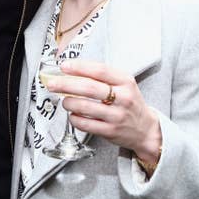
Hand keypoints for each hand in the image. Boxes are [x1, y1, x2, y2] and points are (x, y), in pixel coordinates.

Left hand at [44, 59, 161, 162]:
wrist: (145, 129)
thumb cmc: (129, 102)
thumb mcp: (124, 84)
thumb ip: (102, 76)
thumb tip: (72, 70)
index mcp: (125, 81)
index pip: (100, 70)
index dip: (79, 67)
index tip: (64, 66)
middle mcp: (123, 98)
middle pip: (89, 88)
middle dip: (66, 84)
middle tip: (52, 83)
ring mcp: (117, 116)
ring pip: (85, 107)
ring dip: (69, 102)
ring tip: (64, 100)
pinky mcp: (110, 132)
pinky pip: (86, 124)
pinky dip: (74, 118)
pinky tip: (73, 114)